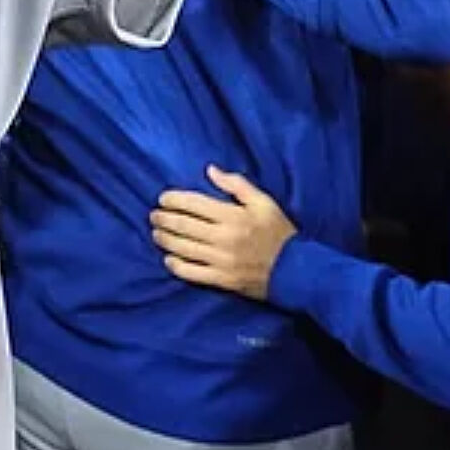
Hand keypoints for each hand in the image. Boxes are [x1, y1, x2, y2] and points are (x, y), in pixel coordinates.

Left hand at [148, 167, 297, 301]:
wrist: (295, 271)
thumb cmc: (278, 233)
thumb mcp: (264, 202)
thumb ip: (236, 184)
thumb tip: (211, 170)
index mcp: (232, 216)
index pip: (193, 204)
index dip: (173, 200)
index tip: (163, 198)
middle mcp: (223, 237)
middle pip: (183, 225)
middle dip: (164, 219)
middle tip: (154, 216)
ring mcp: (220, 260)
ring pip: (183, 248)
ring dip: (165, 239)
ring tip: (156, 233)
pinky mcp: (221, 279)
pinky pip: (191, 273)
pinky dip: (176, 265)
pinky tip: (169, 259)